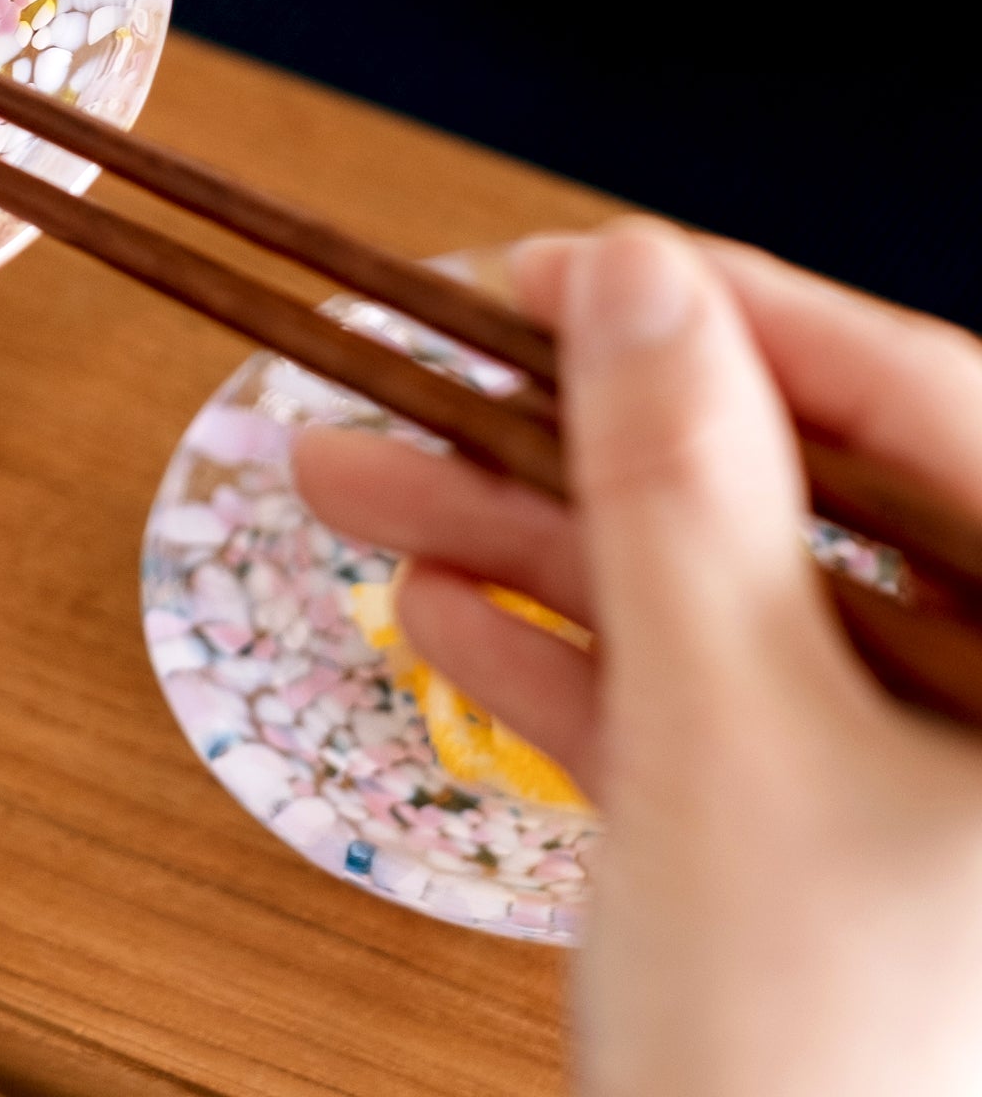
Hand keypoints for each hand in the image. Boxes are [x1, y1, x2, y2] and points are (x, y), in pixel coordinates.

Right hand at [294, 220, 981, 1096]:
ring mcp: (937, 801)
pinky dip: (572, 671)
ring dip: (533, 545)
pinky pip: (709, 721)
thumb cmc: (816, 1076)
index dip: (727, 314)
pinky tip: (438, 612)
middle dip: (573, 442)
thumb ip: (680, 487)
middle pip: (794, 508)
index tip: (560, 267)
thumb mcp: (727, 739)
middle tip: (423, 368)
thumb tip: (632, 281)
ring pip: (727, 609)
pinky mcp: (840, 862)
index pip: (925, 408)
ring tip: (358, 479)